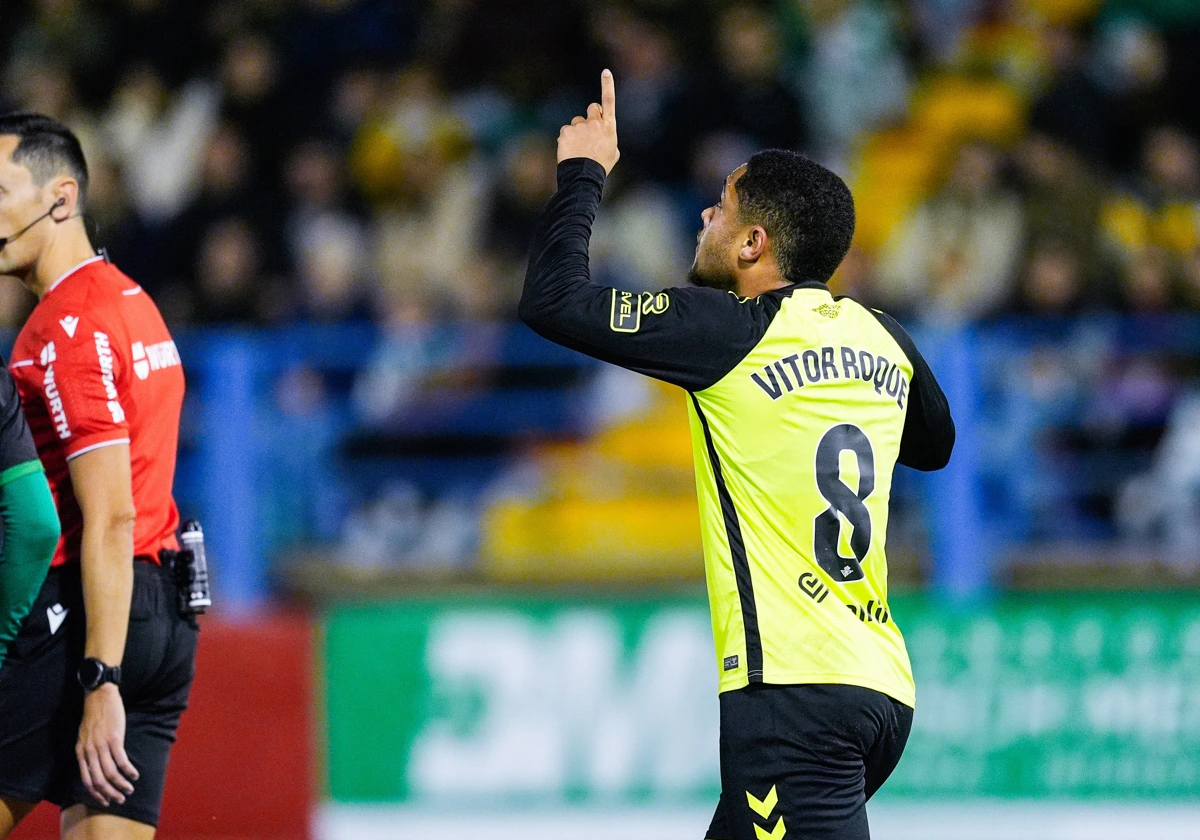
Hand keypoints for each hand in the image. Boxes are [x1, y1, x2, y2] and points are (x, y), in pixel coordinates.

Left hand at [76, 683, 138, 805]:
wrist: (99, 696)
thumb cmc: (94, 715)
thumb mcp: (84, 736)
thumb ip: (87, 752)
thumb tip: (95, 767)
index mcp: (80, 753)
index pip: (87, 781)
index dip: (97, 794)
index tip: (106, 801)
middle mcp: (89, 752)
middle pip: (99, 780)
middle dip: (110, 793)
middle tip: (121, 799)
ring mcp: (101, 746)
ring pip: (110, 773)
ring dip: (121, 784)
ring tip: (130, 789)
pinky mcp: (114, 738)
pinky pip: (121, 760)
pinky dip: (128, 770)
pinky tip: (134, 774)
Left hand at [557, 69, 619, 173]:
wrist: (584, 175)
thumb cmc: (601, 166)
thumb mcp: (613, 153)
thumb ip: (609, 139)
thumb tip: (604, 137)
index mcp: (609, 127)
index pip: (609, 101)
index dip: (607, 85)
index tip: (605, 72)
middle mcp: (595, 122)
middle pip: (592, 108)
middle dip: (590, 116)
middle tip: (588, 132)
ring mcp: (580, 126)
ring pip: (576, 122)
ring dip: (577, 131)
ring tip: (578, 148)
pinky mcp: (566, 132)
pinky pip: (565, 132)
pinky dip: (566, 140)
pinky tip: (570, 151)